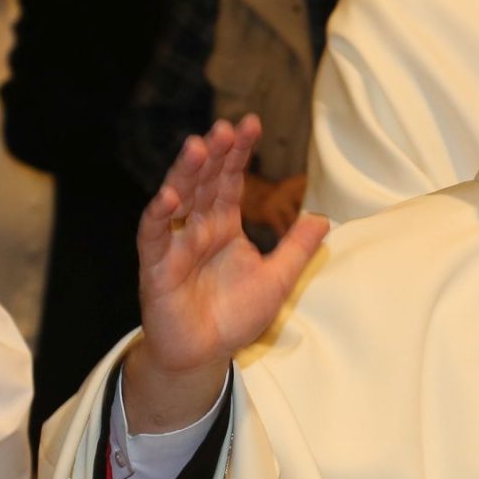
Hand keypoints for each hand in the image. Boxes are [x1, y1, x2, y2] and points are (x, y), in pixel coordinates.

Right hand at [125, 117, 330, 431]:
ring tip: (197, 146)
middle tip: (225, 127)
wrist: (204, 355)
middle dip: (213, 154)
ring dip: (185, 173)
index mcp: (223, 225)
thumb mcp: (277, 280)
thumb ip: (296, 249)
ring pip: (177, 200)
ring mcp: (175, 245)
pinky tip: (169, 196)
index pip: (230, 180)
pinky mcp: (157, 267)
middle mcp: (197, 228)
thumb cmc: (234, 316)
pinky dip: (160, 216)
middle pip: (203, 182)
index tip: (251, 123)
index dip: (238, 153)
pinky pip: (155, 236)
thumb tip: (324, 217)